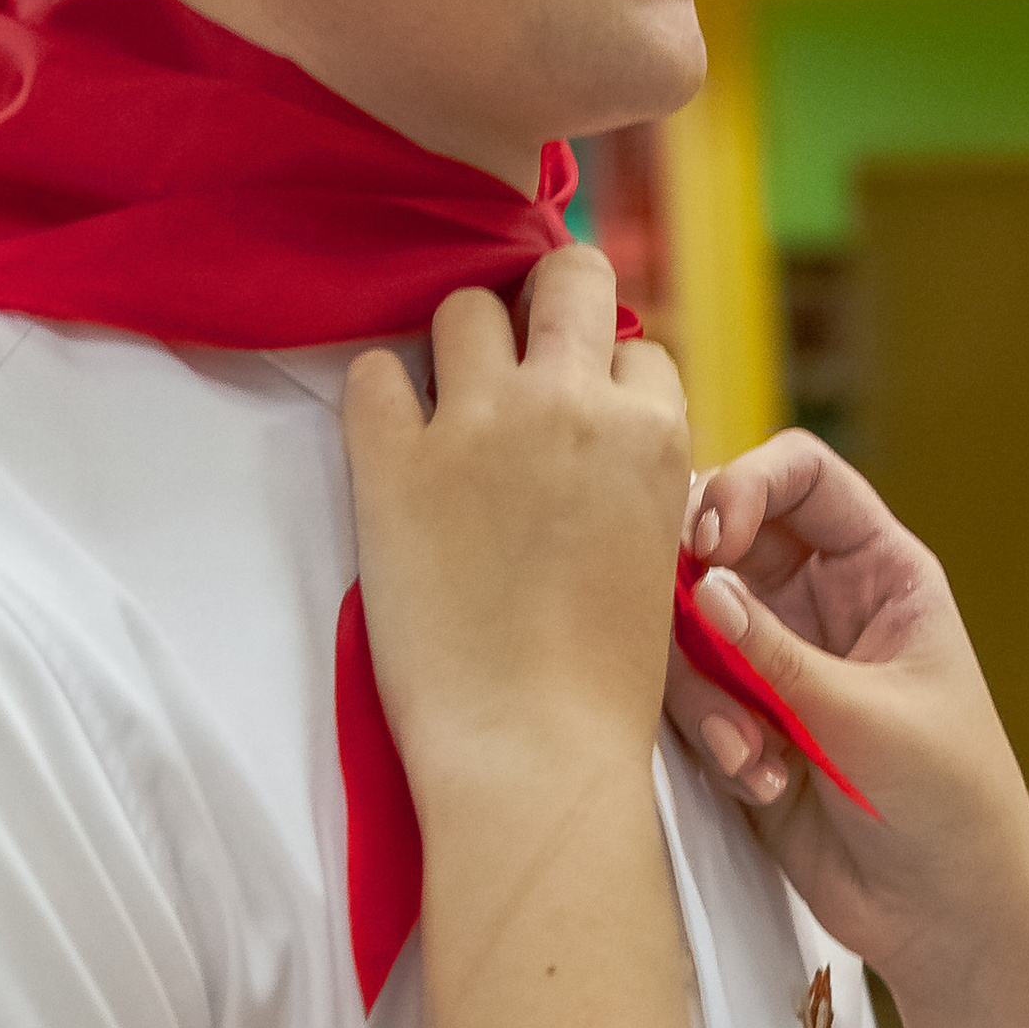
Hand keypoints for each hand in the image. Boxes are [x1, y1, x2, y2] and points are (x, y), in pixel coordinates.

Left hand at [342, 249, 689, 811]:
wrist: (531, 753)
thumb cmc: (602, 685)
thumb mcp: (656, 557)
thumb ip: (634, 480)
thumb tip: (598, 444)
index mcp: (653, 435)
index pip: (636, 347)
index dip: (604, 374)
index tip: (578, 409)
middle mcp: (573, 406)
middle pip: (566, 273)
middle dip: (545, 297)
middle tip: (516, 346)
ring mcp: (480, 428)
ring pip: (464, 308)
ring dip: (458, 347)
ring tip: (449, 407)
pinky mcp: (394, 464)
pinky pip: (372, 374)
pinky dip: (380, 400)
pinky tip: (392, 446)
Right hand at [661, 435, 1028, 1001]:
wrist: (945, 914)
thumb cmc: (948, 803)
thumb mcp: (867, 716)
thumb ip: (775, 653)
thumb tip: (698, 585)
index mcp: (880, 569)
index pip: (802, 475)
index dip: (746, 484)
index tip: (709, 540)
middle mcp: (820, 601)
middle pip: (722, 538)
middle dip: (692, 587)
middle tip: (689, 633)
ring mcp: (774, 662)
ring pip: (689, 626)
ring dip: (707, 690)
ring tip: (753, 753)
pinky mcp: (740, 722)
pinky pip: (687, 698)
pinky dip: (709, 737)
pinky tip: (759, 780)